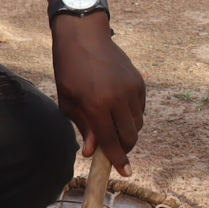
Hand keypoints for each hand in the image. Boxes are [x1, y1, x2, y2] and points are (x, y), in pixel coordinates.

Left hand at [52, 14, 146, 169]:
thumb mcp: (68, 101)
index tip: (125, 171)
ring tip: (113, 126)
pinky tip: (119, 110)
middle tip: (115, 149)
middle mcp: (117, 98)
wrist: (84, 36)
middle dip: (124, 147)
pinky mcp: (138, 81)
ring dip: (128, 131)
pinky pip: (140, 108)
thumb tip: (91, 151)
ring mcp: (131, 88)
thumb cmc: (69, 69)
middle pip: (129, 135)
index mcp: (96, 105)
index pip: (110, 140)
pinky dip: (132, 115)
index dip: (117, 159)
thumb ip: (83, 127)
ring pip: (138, 123)